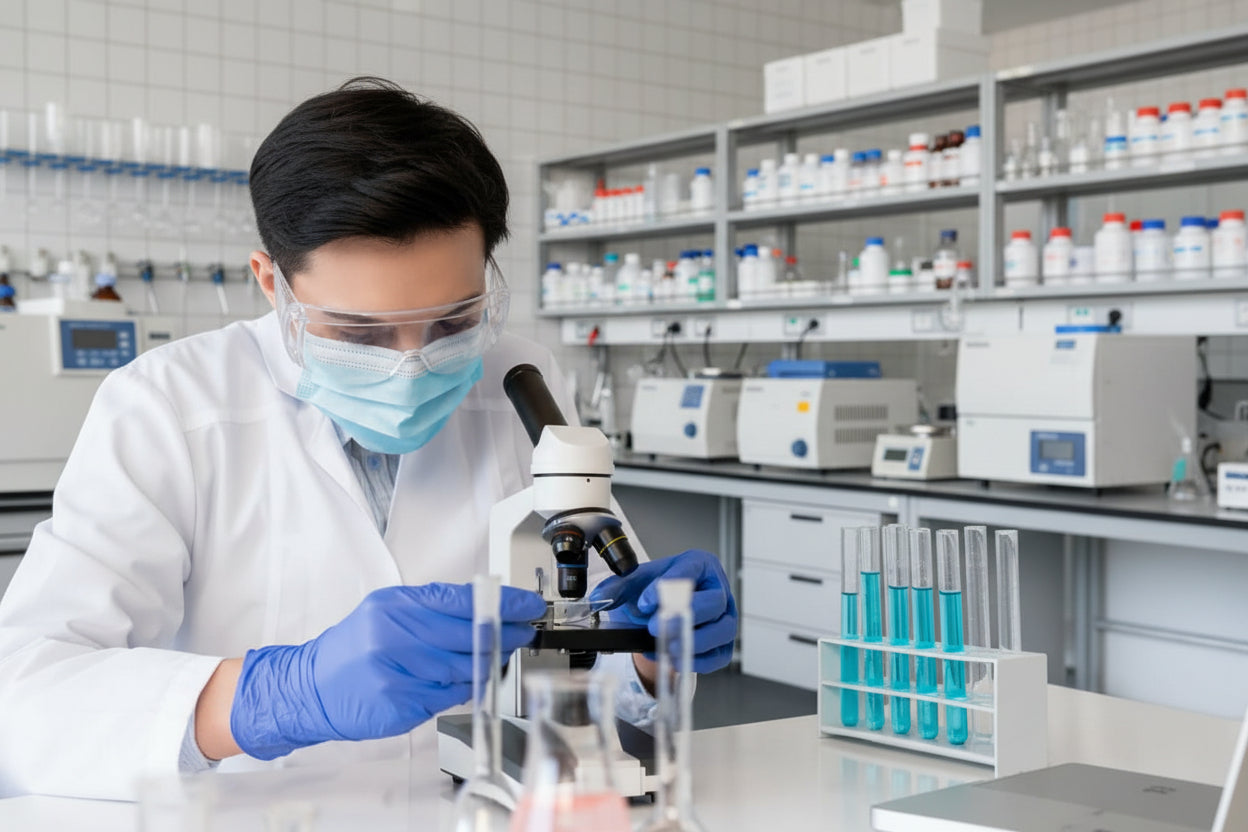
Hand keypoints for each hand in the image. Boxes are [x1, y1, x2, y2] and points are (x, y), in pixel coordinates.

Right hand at [229, 582, 545, 759]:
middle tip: (522, 634)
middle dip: (504, 634)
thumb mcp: (388, 611)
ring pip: (463, 670)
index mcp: (395, 606)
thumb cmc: (355, 647)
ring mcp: (397, 674)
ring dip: (483, 665)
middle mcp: (395, 637)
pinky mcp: (400, 706)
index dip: (503, 603)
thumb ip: (433, 608)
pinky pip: (447, 697)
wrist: (311, 687)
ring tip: (488, 658)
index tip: (529, 606)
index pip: (461, 600)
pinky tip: (456, 683)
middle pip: (468, 636)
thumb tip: (486, 608)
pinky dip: (459, 690)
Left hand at [589, 550, 737, 673]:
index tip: (644, 602)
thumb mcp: (634, 583)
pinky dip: (699, 660)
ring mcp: (724, 616)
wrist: (658, 614)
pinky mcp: (723, 643)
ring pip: (723, 629)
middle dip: (684, 616)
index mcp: (698, 565)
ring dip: (695, 641)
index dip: (669, 587)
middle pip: (714, 601)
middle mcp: (717, 588)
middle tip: (656, 627)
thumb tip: (600, 598)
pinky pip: (720, 654)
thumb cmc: (655, 592)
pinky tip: (676, 659)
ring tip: (668, 648)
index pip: (690, 571)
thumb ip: (616, 588)